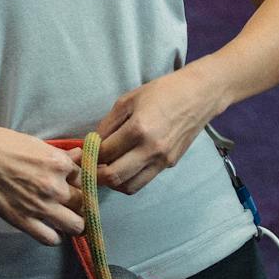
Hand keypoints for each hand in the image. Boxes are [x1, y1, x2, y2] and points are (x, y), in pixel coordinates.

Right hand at [0, 123, 85, 246]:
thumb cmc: (3, 143)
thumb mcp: (37, 144)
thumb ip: (60, 156)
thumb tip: (78, 157)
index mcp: (59, 163)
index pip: (85, 178)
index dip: (80, 182)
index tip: (74, 185)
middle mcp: (55, 186)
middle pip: (84, 203)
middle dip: (80, 203)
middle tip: (73, 203)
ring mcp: (40, 206)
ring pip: (75, 225)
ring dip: (73, 223)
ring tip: (66, 219)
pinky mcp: (23, 221)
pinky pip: (51, 239)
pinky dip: (54, 236)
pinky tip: (50, 229)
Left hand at [88, 68, 221, 196]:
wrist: (199, 96)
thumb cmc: (162, 92)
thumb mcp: (128, 100)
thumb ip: (107, 124)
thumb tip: (91, 144)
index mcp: (138, 129)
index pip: (104, 153)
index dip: (87, 156)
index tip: (79, 155)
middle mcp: (151, 149)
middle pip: (113, 177)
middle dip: (94, 175)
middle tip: (86, 168)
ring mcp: (162, 160)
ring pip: (128, 187)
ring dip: (112, 183)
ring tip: (104, 170)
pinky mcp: (169, 165)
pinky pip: (143, 181)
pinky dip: (128, 180)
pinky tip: (122, 167)